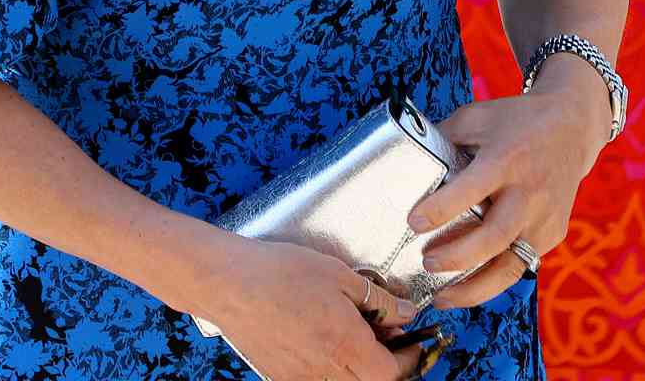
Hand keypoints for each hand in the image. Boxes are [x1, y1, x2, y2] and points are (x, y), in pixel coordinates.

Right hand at [157, 223, 421, 380]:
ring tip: (360, 333)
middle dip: (388, 365)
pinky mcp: (282, 379)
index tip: (414, 340)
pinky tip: (330, 338)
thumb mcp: (340, 275)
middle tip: (390, 335)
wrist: (230, 285)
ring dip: (361, 367)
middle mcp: (325, 374)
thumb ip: (379, 300)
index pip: (391, 373)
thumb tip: (406, 314)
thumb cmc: (282, 273)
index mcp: (345, 347)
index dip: (409, 358)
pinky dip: (335, 368)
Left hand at [408, 64, 606, 310]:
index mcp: (507, 158)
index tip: (414, 221)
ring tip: (441, 296)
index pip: (473, 188)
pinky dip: (492, 280)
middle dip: (456, 257)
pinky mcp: (553, 234)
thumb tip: (406, 157)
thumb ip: (444, 136)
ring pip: (510, 266)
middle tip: (426, 262)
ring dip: (473, 288)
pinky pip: (520, 264)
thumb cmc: (517, 120)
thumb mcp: (478, 116)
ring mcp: (545, 217)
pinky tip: (468, 286)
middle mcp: (530, 191)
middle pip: (493, 237)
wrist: (572, 126)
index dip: (442, 208)